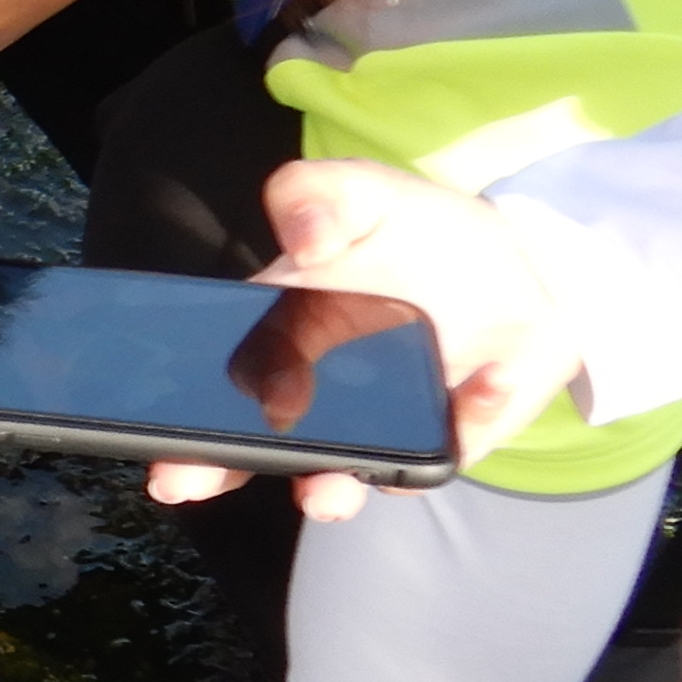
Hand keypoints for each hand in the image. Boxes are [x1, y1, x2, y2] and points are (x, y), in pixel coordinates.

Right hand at [146, 157, 583, 517]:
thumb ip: (316, 195)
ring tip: (325, 490)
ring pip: (345, 474)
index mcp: (280, 337)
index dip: (180, 415)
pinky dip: (459, 425)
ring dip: (329, 487)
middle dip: (220, 466)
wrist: (524, 264)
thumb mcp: (363, 192)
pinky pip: (444, 451)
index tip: (158, 437)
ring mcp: (379, 429)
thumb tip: (304, 242)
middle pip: (256, 446)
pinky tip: (484, 383)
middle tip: (185, 480)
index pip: (218, 381)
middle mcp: (319, 398)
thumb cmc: (419, 232)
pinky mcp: (444, 442)